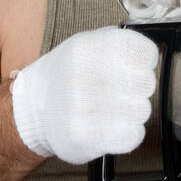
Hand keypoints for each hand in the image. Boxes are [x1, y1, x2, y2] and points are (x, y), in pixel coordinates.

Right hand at [10, 26, 158, 164]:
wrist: (32, 110)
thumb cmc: (66, 76)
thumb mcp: (85, 44)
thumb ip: (117, 43)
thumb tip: (148, 52)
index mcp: (86, 47)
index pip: (144, 52)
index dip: (145, 63)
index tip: (136, 67)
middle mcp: (83, 74)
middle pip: (146, 83)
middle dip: (138, 89)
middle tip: (122, 92)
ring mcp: (81, 107)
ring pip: (141, 111)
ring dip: (132, 112)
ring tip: (113, 110)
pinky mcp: (84, 137)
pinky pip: (132, 136)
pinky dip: (128, 133)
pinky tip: (113, 127)